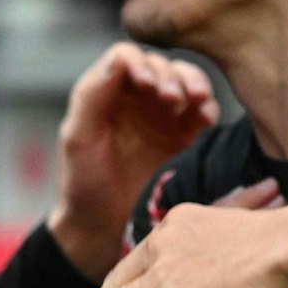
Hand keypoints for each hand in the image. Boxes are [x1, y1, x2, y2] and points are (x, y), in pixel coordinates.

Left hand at [49, 43, 218, 281]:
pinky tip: (206, 118)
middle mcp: (139, 97)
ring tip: (194, 99)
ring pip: (187, 83)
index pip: (128, 57)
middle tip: (170, 97)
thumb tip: (119, 57)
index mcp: (108, 91)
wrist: (104, 230)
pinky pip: (203, 113)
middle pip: (163, 66)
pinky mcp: (186, 137)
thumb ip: (92, 95)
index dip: (140, 62)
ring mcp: (165, 116)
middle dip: (170, 75)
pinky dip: (208, 108)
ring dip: (194, 85)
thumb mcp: (78, 137)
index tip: (145, 82)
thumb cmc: (83, 184)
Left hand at [61, 200, 287, 287]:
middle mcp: (162, 246)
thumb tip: (216, 256)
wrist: (285, 249)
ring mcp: (165, 277)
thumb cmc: (275, 242)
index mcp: (175, 224)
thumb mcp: (233, 226)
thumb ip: (212, 241)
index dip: (126, 275)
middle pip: (122, 277)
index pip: (142, 254)